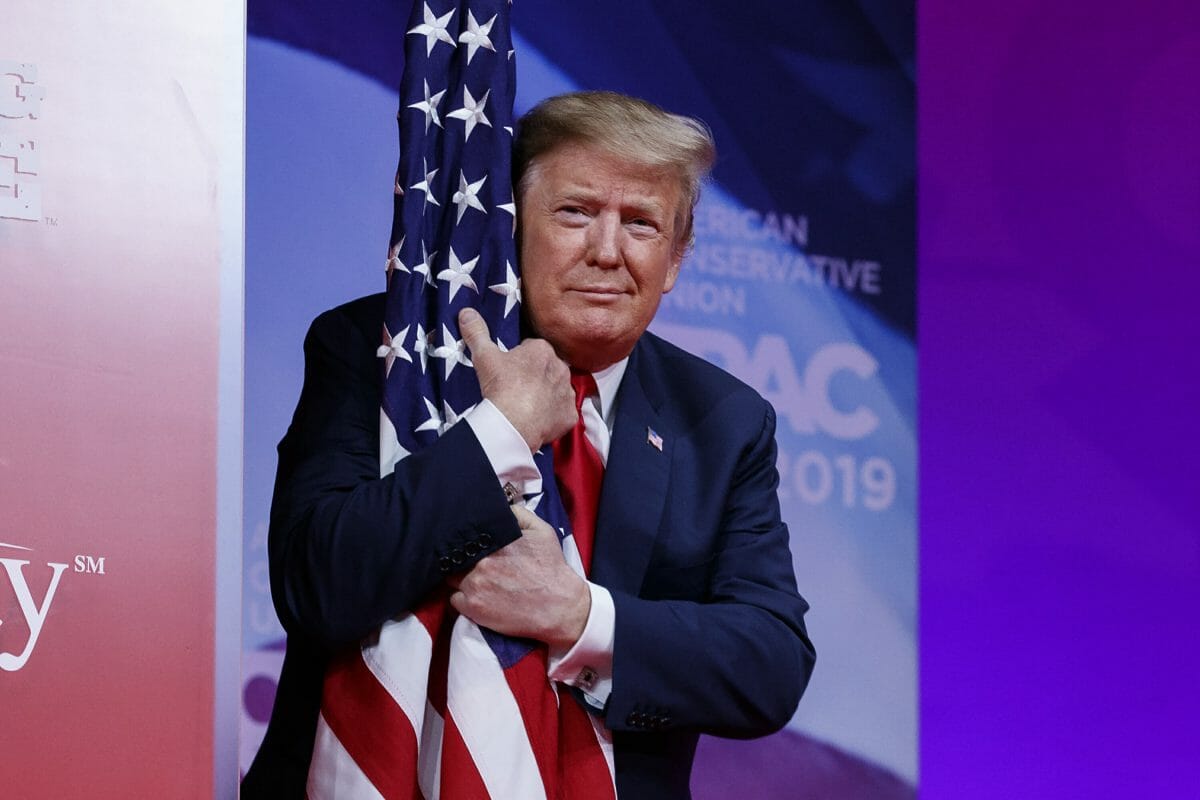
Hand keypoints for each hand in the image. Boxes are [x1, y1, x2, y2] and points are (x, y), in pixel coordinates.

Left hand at [448, 505, 590, 649]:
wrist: (559, 606)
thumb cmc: (551, 568)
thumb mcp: (542, 531)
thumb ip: (518, 513)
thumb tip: (499, 506)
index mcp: (494, 542)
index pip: (464, 537)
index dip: (466, 542)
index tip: (470, 546)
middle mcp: (480, 562)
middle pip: (456, 558)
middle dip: (463, 560)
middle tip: (473, 565)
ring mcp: (474, 586)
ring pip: (452, 578)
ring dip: (460, 579)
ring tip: (475, 581)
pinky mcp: (473, 608)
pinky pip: (454, 600)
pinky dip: (462, 599)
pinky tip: (477, 597)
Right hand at [458, 307, 576, 451]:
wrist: (513, 423)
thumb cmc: (501, 386)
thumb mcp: (484, 356)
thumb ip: (477, 332)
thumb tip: (466, 312)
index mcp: (543, 349)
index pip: (532, 348)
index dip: (519, 359)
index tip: (508, 370)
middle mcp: (561, 367)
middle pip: (547, 368)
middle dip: (536, 375)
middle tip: (516, 388)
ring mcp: (568, 392)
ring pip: (557, 390)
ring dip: (546, 395)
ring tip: (526, 406)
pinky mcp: (570, 415)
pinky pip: (563, 413)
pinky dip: (554, 417)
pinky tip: (538, 421)